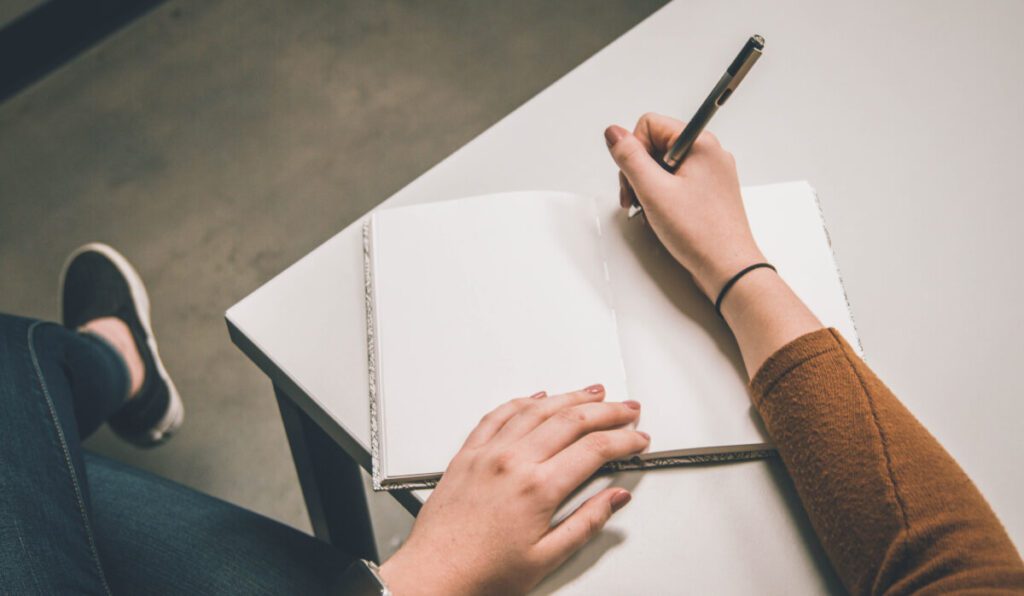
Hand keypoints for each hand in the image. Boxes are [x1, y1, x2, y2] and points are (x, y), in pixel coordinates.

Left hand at [379, 385, 648, 594]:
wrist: (433, 574)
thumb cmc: (482, 571)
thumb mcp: (547, 558)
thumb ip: (586, 523)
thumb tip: (614, 499)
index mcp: (537, 488)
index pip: (594, 449)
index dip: (623, 440)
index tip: (637, 439)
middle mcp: (512, 462)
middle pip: (571, 420)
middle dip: (607, 411)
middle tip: (627, 409)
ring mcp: (488, 453)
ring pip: (537, 409)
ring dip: (570, 397)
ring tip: (593, 392)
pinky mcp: (467, 454)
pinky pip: (498, 415)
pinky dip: (522, 401)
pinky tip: (537, 397)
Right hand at [604, 113, 764, 298]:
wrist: (728, 268)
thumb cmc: (701, 233)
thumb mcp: (653, 191)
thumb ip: (629, 157)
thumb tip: (614, 133)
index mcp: (700, 144)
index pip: (650, 124)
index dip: (634, 150)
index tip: (634, 177)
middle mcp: (708, 154)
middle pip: (656, 145)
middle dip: (638, 170)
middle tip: (637, 198)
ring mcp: (710, 174)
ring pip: (664, 165)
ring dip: (648, 186)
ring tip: (649, 210)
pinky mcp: (708, 192)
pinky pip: (677, 182)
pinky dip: (662, 196)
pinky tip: (661, 215)